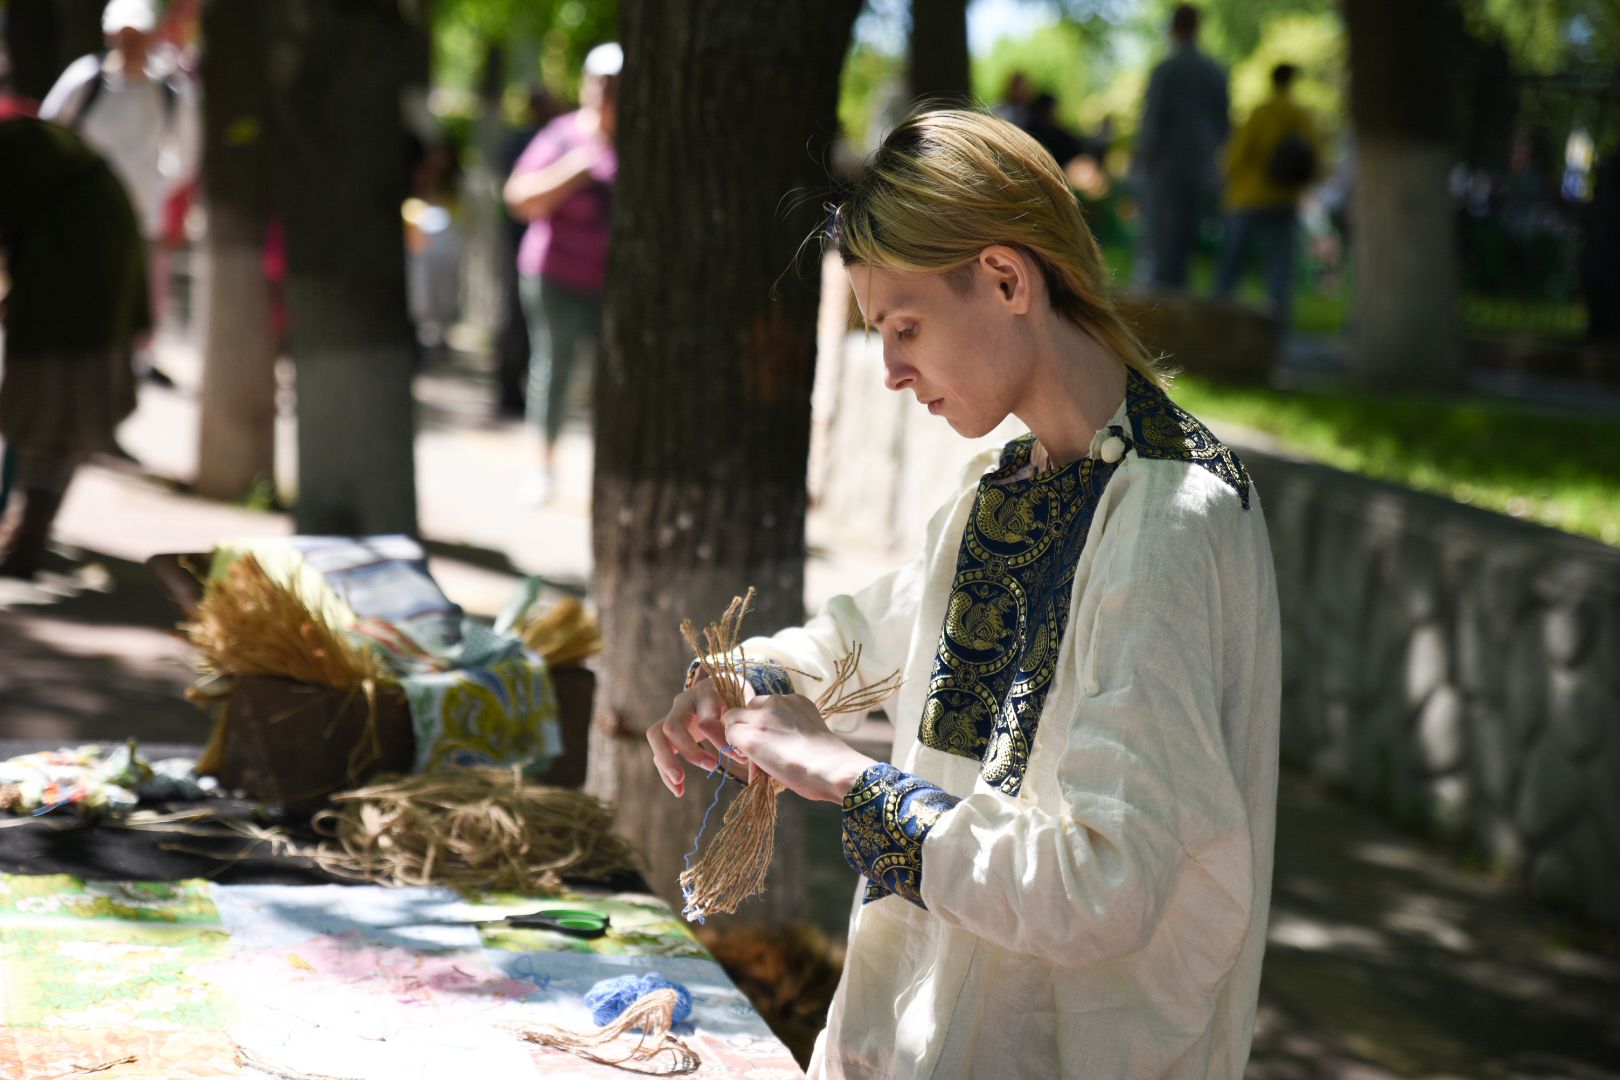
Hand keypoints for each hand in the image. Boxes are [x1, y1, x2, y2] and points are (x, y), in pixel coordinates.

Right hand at [646, 676, 743, 796]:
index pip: (707, 720)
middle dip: (689, 751)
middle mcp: (684, 701)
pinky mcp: (666, 730)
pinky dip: (665, 772)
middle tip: (711, 768)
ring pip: (656, 735)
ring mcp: (671, 714)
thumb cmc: (737, 698)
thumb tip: (752, 767)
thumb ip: (747, 730)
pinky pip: (658, 750)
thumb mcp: (746, 705)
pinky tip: (680, 791)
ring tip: (680, 783)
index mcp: (706, 693)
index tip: (741, 758)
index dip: (722, 741)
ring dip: (666, 761)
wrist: (722, 686)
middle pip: (673, 726)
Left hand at [721, 694, 874, 804]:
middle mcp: (776, 701)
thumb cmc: (826, 759)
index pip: (766, 704)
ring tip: (752, 753)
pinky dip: (734, 746)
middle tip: (758, 746)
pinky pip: (731, 735)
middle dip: (748, 724)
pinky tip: (748, 759)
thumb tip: (769, 745)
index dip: (763, 721)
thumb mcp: (807, 733)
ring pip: (733, 718)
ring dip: (739, 733)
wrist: (830, 768)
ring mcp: (760, 716)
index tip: (769, 739)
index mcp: (794, 700)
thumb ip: (787, 730)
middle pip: (747, 707)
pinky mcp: (748, 734)